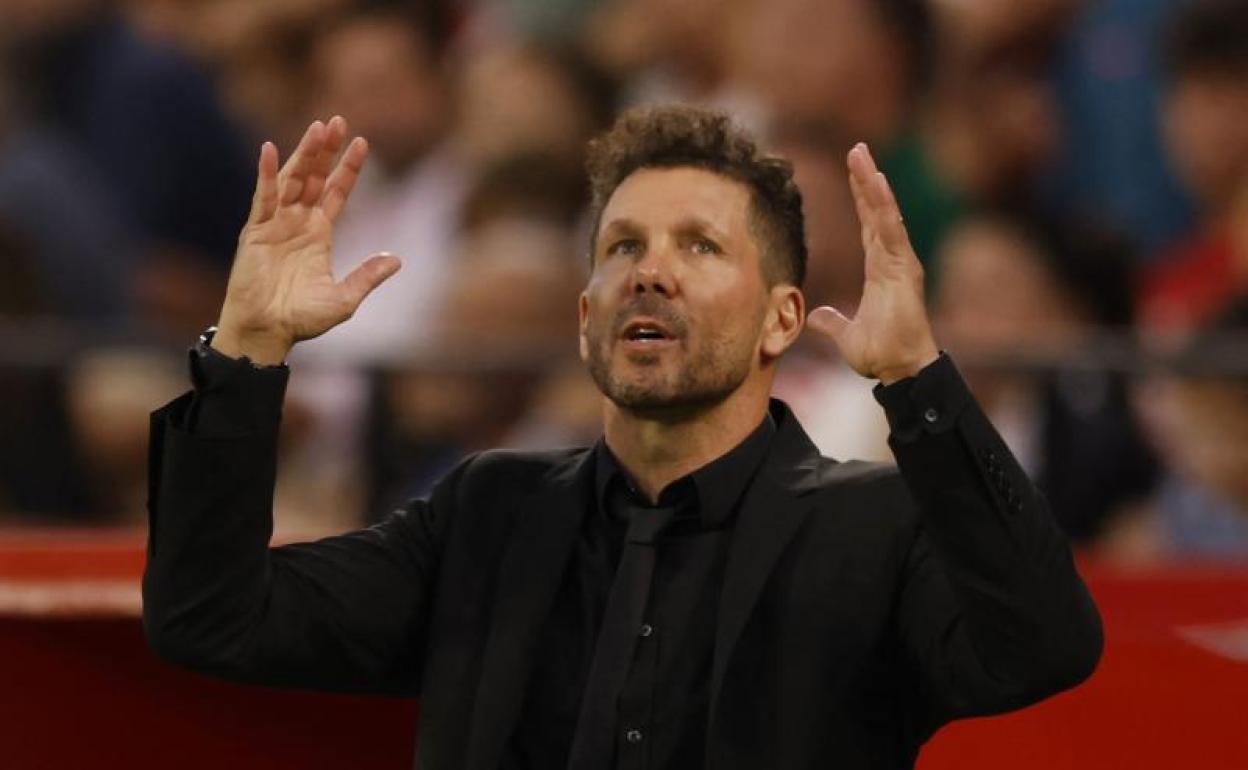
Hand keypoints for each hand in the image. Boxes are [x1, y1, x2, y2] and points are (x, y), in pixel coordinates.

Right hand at [212, 116, 400, 363]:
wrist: (267, 332)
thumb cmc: (301, 319)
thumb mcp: (344, 298)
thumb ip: (367, 276)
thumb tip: (398, 260)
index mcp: (319, 234)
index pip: (336, 191)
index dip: (348, 168)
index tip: (362, 142)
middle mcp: (297, 222)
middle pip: (314, 177)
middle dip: (325, 150)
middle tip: (337, 121)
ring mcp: (275, 224)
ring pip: (291, 180)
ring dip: (304, 154)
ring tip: (317, 128)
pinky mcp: (254, 231)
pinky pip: (262, 197)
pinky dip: (267, 174)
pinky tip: (272, 151)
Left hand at [806, 143, 938, 384]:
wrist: (900, 368)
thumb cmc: (882, 353)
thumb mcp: (847, 335)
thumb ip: (833, 322)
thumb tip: (817, 316)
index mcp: (879, 269)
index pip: (868, 225)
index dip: (861, 197)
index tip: (853, 170)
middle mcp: (891, 259)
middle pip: (876, 211)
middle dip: (866, 179)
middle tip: (857, 149)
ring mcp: (900, 262)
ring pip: (884, 214)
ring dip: (873, 184)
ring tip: (861, 155)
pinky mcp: (904, 270)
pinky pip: (892, 232)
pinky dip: (885, 207)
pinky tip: (877, 184)